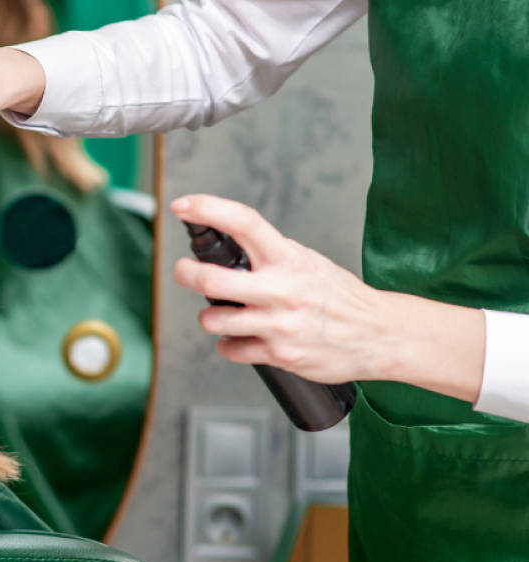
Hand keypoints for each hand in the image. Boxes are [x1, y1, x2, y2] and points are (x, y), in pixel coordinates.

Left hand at [171, 195, 484, 401]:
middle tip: (184, 271)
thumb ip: (272, 253)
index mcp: (289, 259)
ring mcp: (280, 325)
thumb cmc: (340, 297)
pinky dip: (230, 344)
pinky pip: (231, 349)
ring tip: (224, 314)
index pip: (244, 223)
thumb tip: (233, 238)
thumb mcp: (310, 262)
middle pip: (213, 281)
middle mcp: (282, 290)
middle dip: (187, 275)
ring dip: (210, 317)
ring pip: (214, 320)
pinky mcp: (279, 355)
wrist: (378, 335)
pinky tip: (245, 338)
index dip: (207, 210)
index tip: (183, 206)